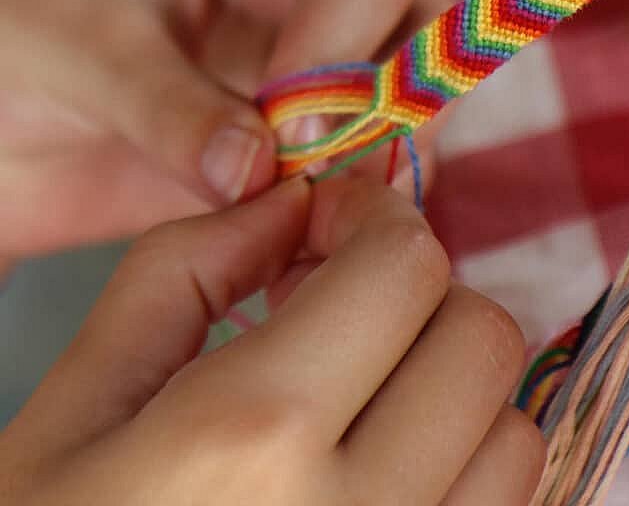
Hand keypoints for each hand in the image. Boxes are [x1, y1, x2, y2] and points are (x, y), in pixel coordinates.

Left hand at [0, 0, 446, 257]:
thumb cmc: (22, 37)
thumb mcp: (78, 51)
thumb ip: (168, 105)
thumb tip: (258, 170)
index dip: (340, 49)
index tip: (287, 138)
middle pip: (422, 31)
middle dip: (387, 112)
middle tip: (318, 186)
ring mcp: (334, 66)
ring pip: (420, 107)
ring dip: (383, 171)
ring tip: (311, 231)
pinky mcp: (324, 141)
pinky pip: (381, 171)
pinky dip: (362, 215)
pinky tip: (307, 254)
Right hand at [0, 179, 545, 503]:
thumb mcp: (71, 412)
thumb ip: (180, 273)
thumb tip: (291, 203)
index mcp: (252, 436)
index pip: (403, 267)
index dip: (375, 217)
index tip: (330, 226)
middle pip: (482, 339)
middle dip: (417, 294)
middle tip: (342, 307)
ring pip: (514, 432)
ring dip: (451, 385)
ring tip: (364, 396)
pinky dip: (465, 465)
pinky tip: (382, 467)